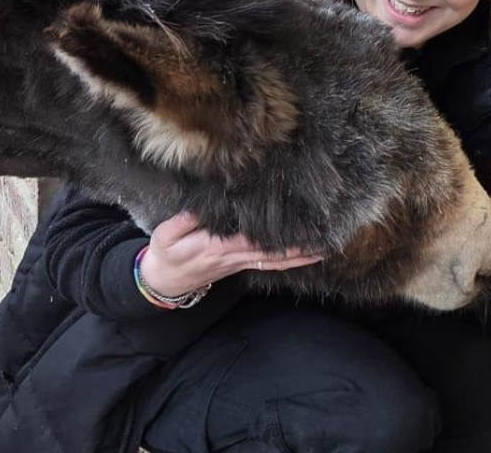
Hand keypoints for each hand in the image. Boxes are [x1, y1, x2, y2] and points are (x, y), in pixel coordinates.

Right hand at [138, 212, 322, 296]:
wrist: (165, 281)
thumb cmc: (166, 255)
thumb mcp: (165, 236)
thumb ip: (183, 222)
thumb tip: (200, 209)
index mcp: (216, 247)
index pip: (250, 239)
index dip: (273, 232)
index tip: (295, 222)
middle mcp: (233, 257)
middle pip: (272, 253)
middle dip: (298, 247)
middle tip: (324, 237)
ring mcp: (239, 263)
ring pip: (276, 261)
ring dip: (300, 257)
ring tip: (325, 248)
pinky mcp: (241, 265)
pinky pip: (270, 265)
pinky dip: (290, 261)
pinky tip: (306, 255)